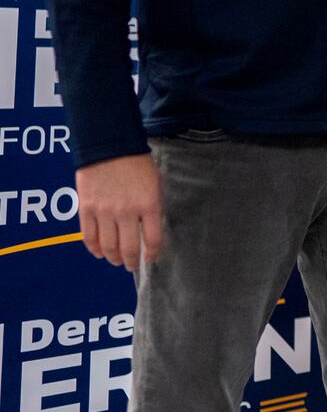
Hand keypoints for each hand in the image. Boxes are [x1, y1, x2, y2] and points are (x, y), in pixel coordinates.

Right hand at [77, 153, 163, 272]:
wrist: (110, 145)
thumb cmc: (137, 163)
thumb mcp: (155, 184)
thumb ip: (151, 208)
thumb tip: (147, 231)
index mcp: (149, 205)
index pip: (153, 240)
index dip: (152, 254)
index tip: (150, 258)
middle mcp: (127, 212)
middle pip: (129, 248)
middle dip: (131, 261)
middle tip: (132, 266)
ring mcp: (104, 211)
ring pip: (107, 246)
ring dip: (112, 258)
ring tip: (116, 261)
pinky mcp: (86, 208)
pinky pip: (88, 236)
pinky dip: (94, 248)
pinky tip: (99, 252)